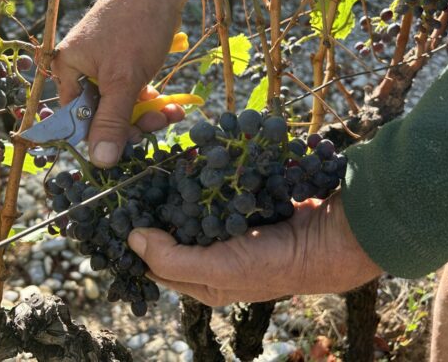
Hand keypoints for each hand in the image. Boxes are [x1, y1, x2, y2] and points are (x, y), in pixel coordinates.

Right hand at [52, 0, 182, 166]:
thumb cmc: (135, 27)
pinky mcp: (123, 65)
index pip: (75, 118)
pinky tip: (169, 106)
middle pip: (100, 114)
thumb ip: (111, 121)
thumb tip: (100, 161)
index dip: (99, 135)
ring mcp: (104, 68)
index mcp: (68, 71)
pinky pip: (132, 93)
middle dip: (130, 124)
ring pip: (121, 106)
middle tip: (154, 125)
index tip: (126, 144)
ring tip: (168, 114)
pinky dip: (150, 102)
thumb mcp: (123, 80)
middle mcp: (81, 70)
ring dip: (146, 115)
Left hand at [127, 193, 382, 305]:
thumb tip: (133, 239)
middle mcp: (212, 258)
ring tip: (157, 173)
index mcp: (202, 281)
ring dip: (177, 194)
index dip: (136, 245)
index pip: (156, 266)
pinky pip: (214, 195)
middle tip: (137, 188)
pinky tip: (191, 166)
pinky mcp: (242, 209)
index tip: (120, 216)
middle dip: (155, 214)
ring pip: (191, 212)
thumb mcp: (218, 270)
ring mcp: (228, 231)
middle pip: (172, 236)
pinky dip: (203, 182)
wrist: (327, 239)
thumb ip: (171, 258)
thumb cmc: (272, 263)